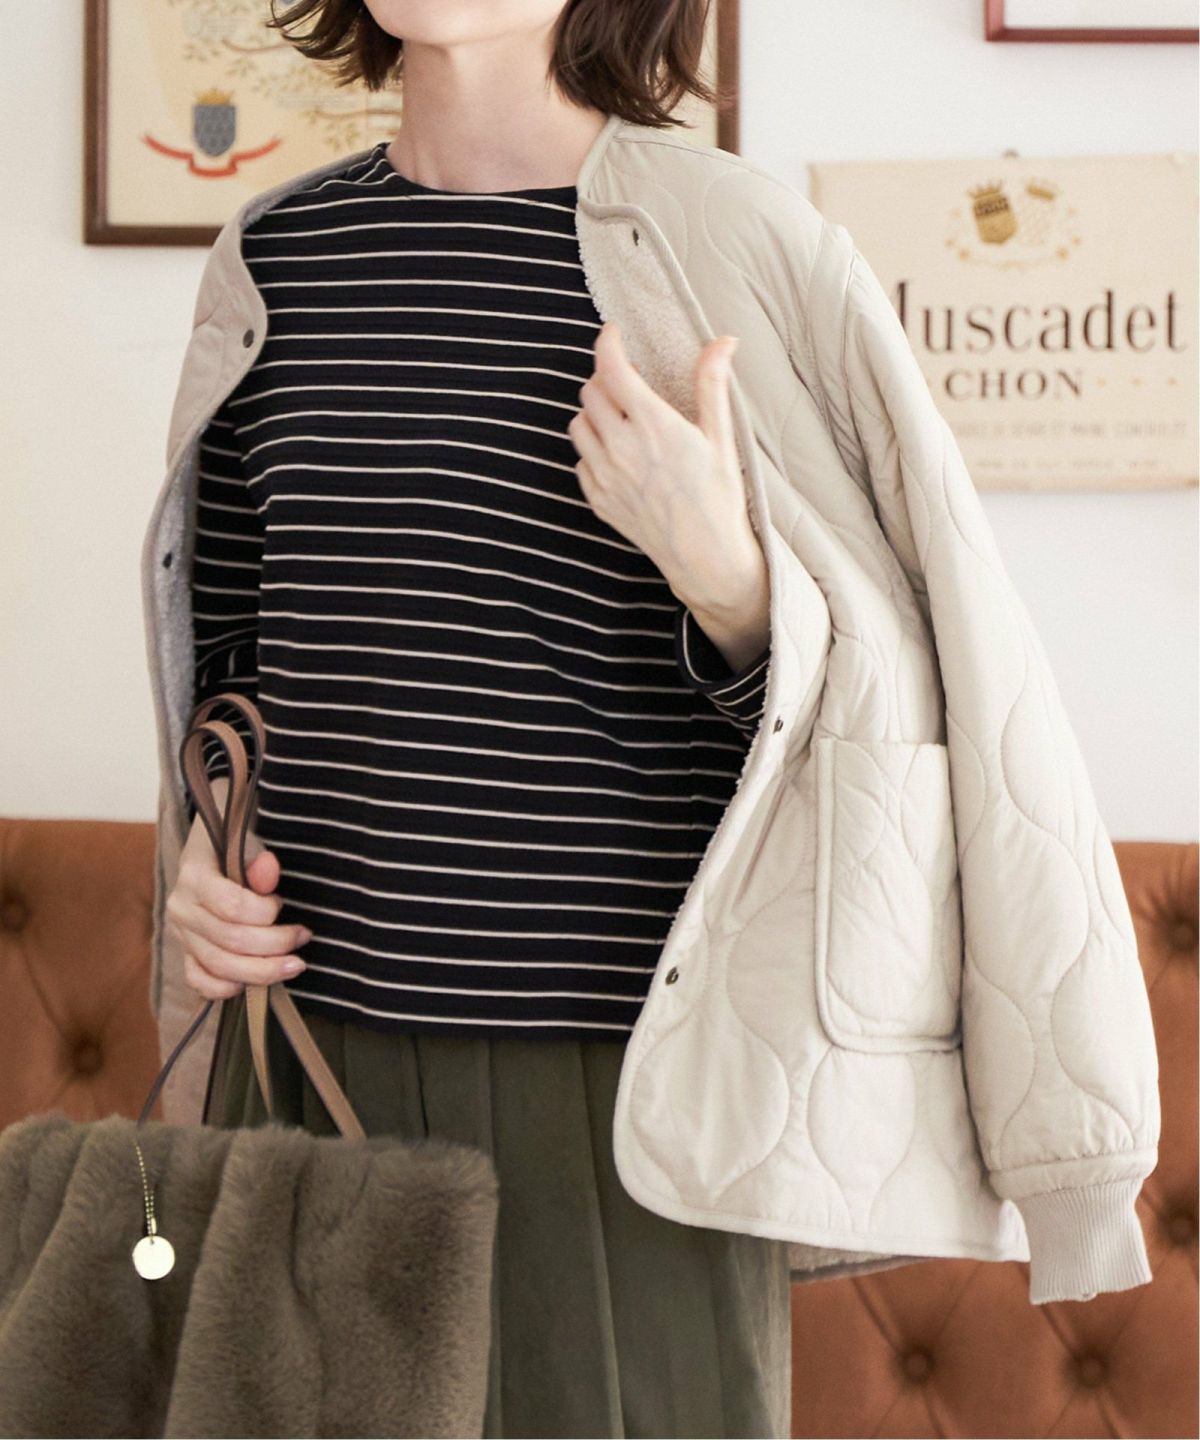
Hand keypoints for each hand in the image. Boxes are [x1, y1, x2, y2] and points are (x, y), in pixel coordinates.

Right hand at [167, 776, 311, 1000]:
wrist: (213, 845)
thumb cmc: (237, 842)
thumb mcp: (247, 839)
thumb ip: (257, 858)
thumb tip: (268, 870)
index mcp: (194, 875)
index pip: (231, 906)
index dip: (265, 912)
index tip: (283, 903)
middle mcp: (182, 907)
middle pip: (229, 940)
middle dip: (274, 944)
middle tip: (304, 936)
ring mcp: (182, 932)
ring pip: (218, 966)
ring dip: (261, 970)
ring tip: (294, 964)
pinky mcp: (186, 951)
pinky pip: (198, 980)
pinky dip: (225, 988)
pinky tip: (253, 984)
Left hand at [568, 322, 765, 623]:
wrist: (703, 556)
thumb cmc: (718, 497)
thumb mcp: (721, 437)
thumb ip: (712, 385)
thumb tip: (723, 341)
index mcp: (653, 426)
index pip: (613, 369)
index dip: (608, 343)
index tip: (613, 333)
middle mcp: (621, 447)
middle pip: (591, 392)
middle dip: (607, 380)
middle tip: (629, 386)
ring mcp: (605, 475)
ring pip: (578, 424)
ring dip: (594, 414)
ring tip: (621, 420)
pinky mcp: (598, 498)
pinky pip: (580, 460)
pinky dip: (593, 449)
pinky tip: (619, 456)